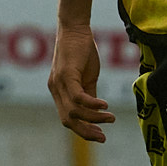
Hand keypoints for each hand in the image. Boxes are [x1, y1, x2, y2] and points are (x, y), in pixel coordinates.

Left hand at [49, 23, 114, 142]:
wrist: (75, 27)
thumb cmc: (82, 50)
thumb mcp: (87, 76)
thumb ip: (90, 94)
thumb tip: (98, 111)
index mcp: (60, 92)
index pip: (68, 118)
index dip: (83, 130)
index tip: (100, 136)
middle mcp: (56, 90)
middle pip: (68, 120)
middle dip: (86, 132)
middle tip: (103, 138)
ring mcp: (59, 83)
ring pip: (74, 111)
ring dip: (94, 118)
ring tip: (110, 118)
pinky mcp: (66, 74)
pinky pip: (78, 96)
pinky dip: (92, 104)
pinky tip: (105, 106)